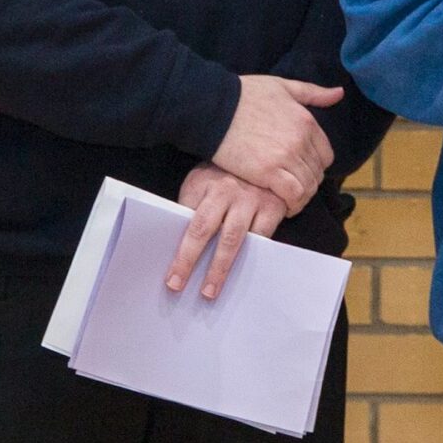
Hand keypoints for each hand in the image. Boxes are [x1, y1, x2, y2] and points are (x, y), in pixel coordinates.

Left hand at [168, 163, 288, 298]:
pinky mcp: (273, 206)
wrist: (268, 153)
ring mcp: (251, 199)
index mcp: (204, 183)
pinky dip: (251, 257)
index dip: (177, 247)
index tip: (169, 273)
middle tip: (178, 284)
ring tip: (210, 290)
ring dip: (220, 267)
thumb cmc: (227, 175)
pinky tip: (242, 273)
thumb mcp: (203, 180)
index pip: (186, 219)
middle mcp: (226, 191)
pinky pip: (261, 237)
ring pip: (233, 239)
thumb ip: (193, 204)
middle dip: (189, 259)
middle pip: (204, 230)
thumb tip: (178, 239)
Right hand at [214, 75, 340, 212]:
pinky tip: (282, 206)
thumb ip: (313, 93)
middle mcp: (301, 140)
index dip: (316, 167)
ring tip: (288, 201)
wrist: (212, 107)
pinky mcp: (268, 172)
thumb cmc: (244, 95)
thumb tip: (339, 93)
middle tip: (293, 190)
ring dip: (301, 197)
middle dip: (308, 183)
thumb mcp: (283, 86)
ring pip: (308, 187)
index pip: (326, 155)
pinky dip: (292, 204)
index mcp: (307, 122)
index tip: (302, 172)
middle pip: (317, 173)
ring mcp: (286, 157)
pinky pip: (293, 195)